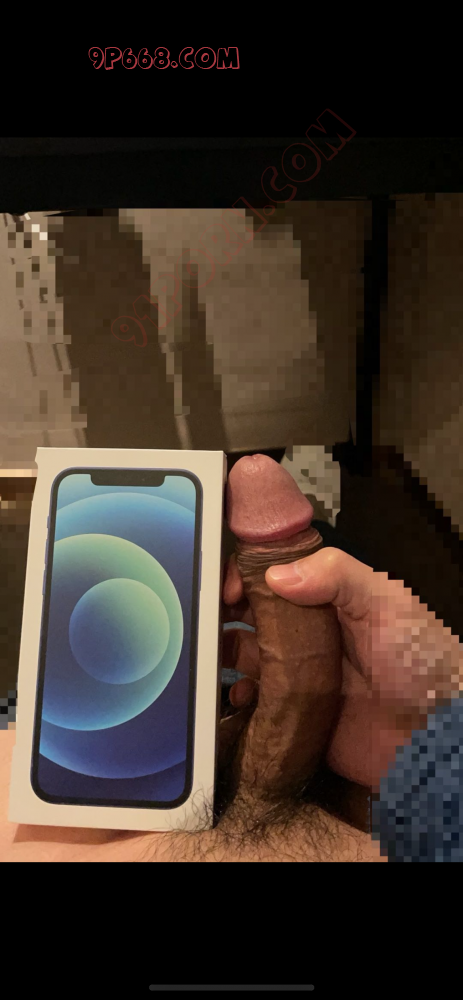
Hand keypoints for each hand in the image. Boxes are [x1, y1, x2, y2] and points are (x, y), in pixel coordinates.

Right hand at [223, 546, 462, 788]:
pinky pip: (253, 703)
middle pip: (253, 615)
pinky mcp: (294, 716)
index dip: (246, 576)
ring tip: (208, 657)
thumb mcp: (388, 604)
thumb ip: (337, 576)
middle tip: (201, 620)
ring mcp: (300, 676)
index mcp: (330, 600)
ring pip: (247, 656)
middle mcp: (310, 635)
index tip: (225, 588)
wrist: (436, 739)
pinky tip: (237, 695)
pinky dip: (237, 696)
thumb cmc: (422, 662)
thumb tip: (276, 574)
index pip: (276, 575)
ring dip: (223, 653)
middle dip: (224, 613)